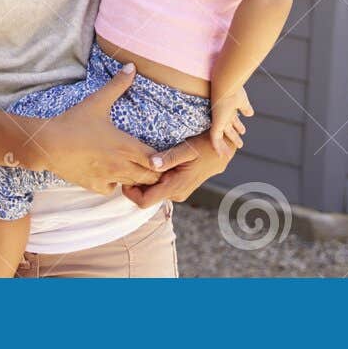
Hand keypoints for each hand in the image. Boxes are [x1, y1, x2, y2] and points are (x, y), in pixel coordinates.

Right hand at [26, 63, 165, 195]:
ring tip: (134, 168)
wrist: (48, 144)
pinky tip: (110, 173)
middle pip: (149, 177)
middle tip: (151, 163)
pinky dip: (115, 184)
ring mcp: (108, 177)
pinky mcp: (94, 185)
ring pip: (133, 185)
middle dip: (153, 172)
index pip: (156, 161)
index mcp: (126, 146)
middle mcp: (121, 165)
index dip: (161, 159)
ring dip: (136, 178)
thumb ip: (117, 84)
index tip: (160, 154)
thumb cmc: (74, 123)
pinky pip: (112, 189)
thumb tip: (132, 66)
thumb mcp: (97, 101)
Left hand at [121, 126, 241, 208]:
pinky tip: (150, 162)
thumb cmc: (206, 146)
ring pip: (151, 191)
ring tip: (138, 160)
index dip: (129, 192)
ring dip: (143, 179)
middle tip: (128, 163)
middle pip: (145, 196)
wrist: (223, 150)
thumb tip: (151, 164)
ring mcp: (177, 191)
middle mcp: (175, 193)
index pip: (143, 202)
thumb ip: (169, 157)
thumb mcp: (188, 148)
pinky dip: (151, 177)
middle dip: (134, 183)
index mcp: (175, 187)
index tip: (124, 175)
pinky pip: (159, 186)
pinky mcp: (178, 186)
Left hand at [208, 86, 252, 151]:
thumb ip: (245, 107)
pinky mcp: (215, 124)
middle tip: (240, 144)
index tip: (243, 131)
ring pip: (222, 135)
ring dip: (228, 144)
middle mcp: (223, 113)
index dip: (238, 125)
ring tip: (231, 153)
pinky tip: (221, 155)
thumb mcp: (242, 101)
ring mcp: (218, 119)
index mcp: (229, 107)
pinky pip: (215, 139)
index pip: (233, 118)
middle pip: (229, 128)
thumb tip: (250, 114)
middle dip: (234, 136)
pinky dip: (218, 147)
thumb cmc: (234, 89)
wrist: (226, 86)